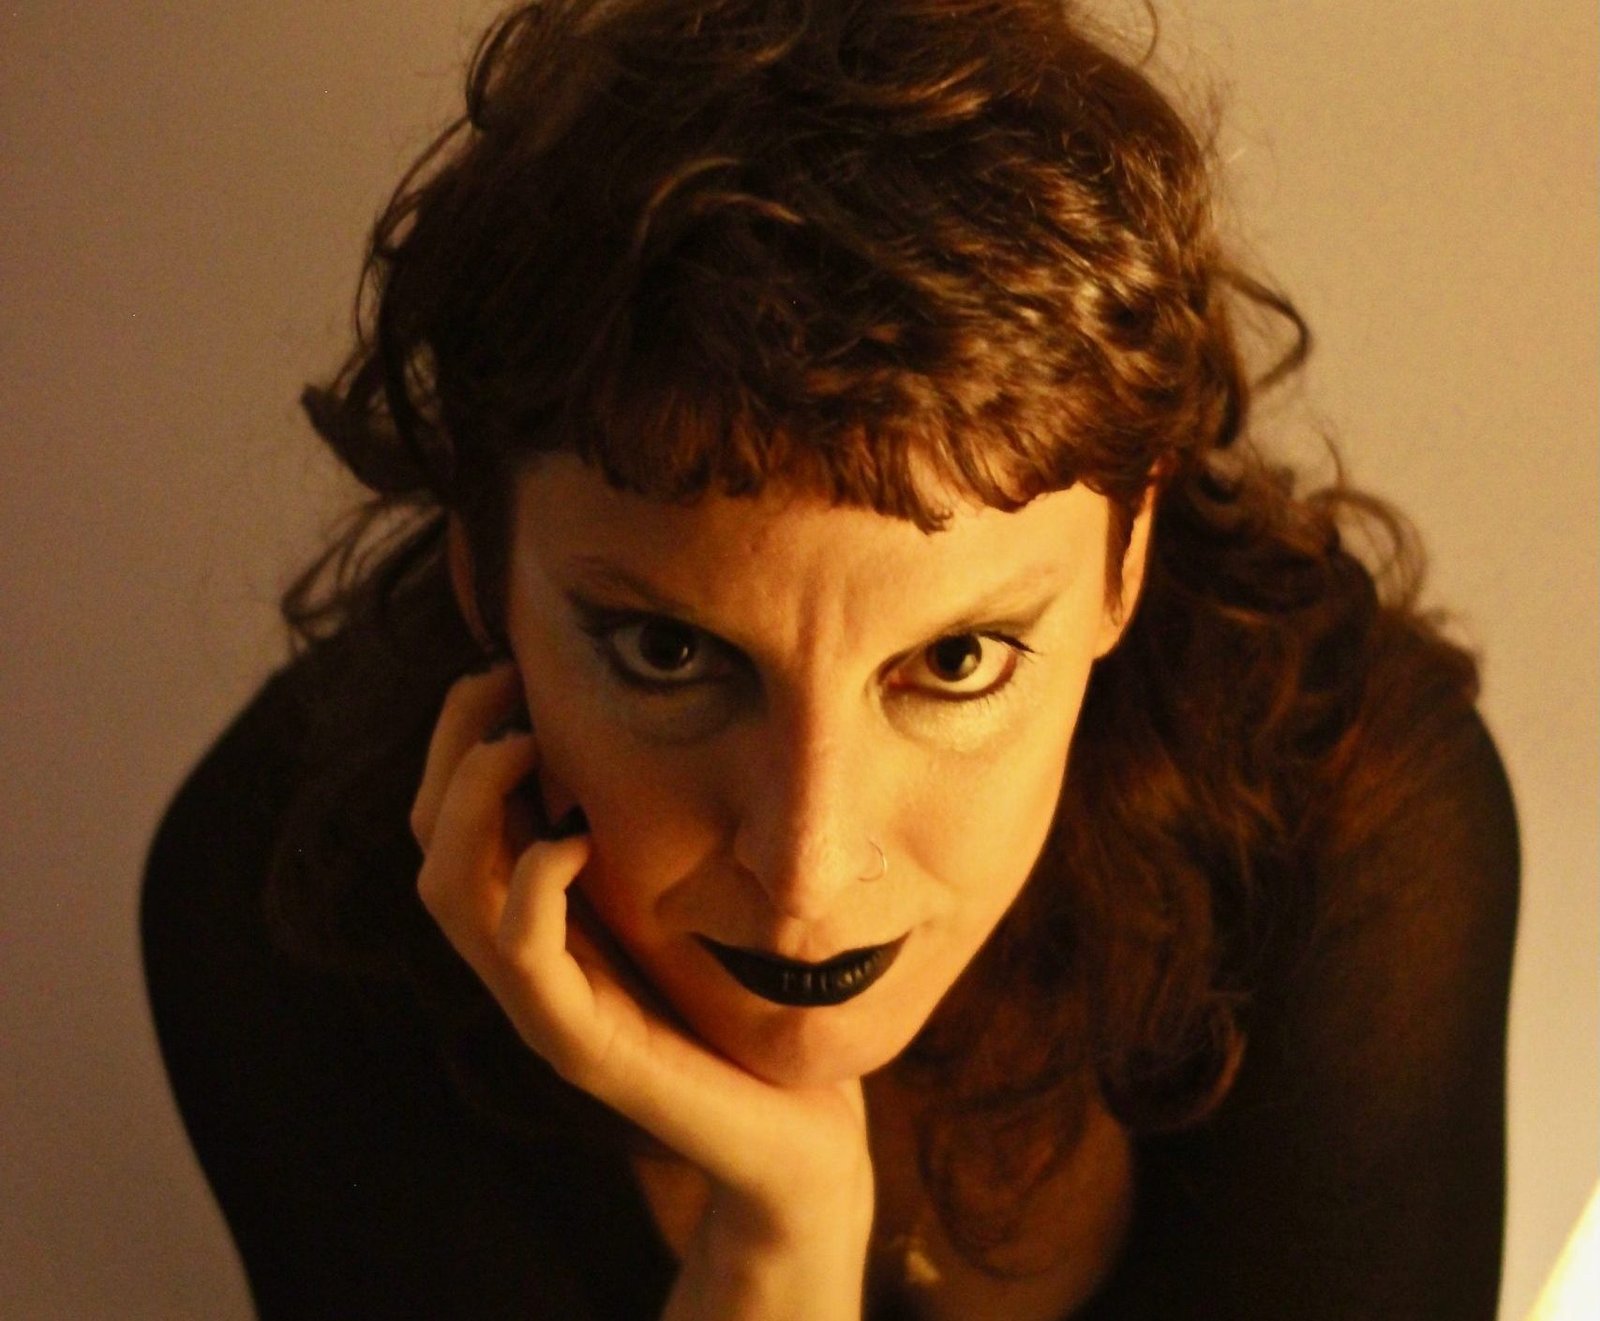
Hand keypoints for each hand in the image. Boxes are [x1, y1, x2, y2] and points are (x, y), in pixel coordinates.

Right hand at [412, 662, 873, 1318]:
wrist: (797, 1135)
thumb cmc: (746, 1011)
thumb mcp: (685, 900)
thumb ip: (642, 840)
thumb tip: (630, 736)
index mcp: (537, 924)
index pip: (448, 821)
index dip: (458, 737)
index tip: (508, 666)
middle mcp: (522, 963)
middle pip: (429, 843)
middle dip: (452, 748)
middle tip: (503, 680)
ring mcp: (545, 1009)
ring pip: (448, 893)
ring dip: (473, 801)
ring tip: (522, 740)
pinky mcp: (584, 1049)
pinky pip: (523, 958)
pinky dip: (531, 884)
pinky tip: (574, 836)